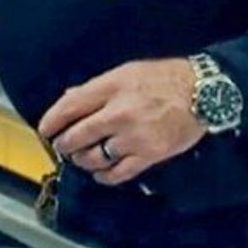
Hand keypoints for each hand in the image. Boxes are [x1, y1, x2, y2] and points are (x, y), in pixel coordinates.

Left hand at [36, 57, 203, 186]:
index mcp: (110, 88)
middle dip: (63, 145)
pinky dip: (104, 176)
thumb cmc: (163, 77)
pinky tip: (99, 172)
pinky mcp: (150, 155)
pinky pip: (118, 173)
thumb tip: (69, 98)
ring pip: (93, 157)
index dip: (51, 122)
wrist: (203, 92)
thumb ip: (95, 87)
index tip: (44, 130)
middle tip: (61, 147)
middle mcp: (118, 113)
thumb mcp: (125, 72)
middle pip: (77, 136)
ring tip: (80, 158)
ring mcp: (134, 137)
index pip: (69, 107)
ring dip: (81, 161)